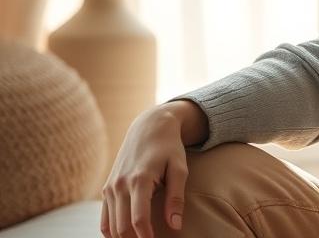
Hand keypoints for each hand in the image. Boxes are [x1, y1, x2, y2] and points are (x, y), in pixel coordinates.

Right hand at [100, 101, 204, 237]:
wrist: (150, 127)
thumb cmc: (169, 148)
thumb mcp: (179, 168)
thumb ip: (176, 198)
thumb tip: (175, 225)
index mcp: (139, 179)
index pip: (139, 219)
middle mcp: (120, 184)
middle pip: (121, 227)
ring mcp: (110, 187)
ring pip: (111, 226)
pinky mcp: (107, 188)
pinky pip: (104, 218)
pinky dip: (112, 231)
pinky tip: (125, 237)